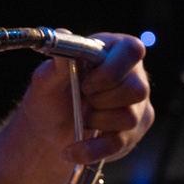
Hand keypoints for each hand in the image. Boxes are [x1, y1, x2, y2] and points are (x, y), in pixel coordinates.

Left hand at [20, 32, 153, 164]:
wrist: (49, 129)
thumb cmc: (50, 95)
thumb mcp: (46, 80)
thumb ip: (57, 62)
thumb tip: (62, 33)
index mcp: (113, 50)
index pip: (132, 50)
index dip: (111, 70)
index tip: (86, 84)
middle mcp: (132, 74)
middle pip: (137, 88)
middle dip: (102, 100)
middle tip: (81, 100)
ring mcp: (137, 104)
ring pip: (131, 117)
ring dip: (97, 121)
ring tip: (80, 117)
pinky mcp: (133, 131)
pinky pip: (121, 142)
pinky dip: (93, 149)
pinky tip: (73, 150)